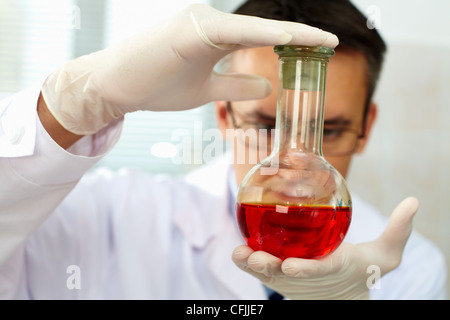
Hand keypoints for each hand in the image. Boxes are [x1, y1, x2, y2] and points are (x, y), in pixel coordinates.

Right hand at [41, 4, 337, 134]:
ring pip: (251, 26)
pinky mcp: (188, 29)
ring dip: (287, 32)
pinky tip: (284, 35)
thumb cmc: (156, 84)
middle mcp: (208, 21)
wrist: (116, 87)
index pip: (260, 35)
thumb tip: (266, 87)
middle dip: (297, 35)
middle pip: (261, 27)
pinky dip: (259, 33)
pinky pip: (231, 31)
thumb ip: (235, 86)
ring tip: (319, 40)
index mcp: (213, 34)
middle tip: (330, 43)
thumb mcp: (205, 90)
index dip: (293, 38)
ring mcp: (198, 21)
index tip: (323, 45)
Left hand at [232, 197, 418, 299]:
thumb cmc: (364, 270)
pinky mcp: (282, 277)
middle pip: (287, 275)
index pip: (320, 271)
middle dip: (270, 268)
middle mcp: (310, 278)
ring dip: (253, 266)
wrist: (345, 293)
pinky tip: (237, 249)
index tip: (292, 267)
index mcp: (335, 269)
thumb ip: (398, 231)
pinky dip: (249, 262)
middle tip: (255, 258)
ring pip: (270, 275)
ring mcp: (294, 280)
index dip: (307, 270)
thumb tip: (413, 202)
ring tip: (238, 254)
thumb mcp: (386, 255)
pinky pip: (264, 270)